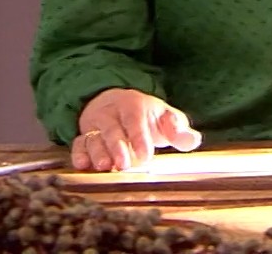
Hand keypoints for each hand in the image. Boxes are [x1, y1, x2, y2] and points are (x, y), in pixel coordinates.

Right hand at [71, 88, 201, 170]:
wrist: (116, 104)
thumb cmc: (146, 116)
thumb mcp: (164, 118)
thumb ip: (179, 130)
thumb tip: (193, 139)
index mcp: (133, 105)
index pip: (135, 119)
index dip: (139, 137)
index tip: (145, 156)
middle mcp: (112, 113)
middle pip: (112, 129)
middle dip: (117, 147)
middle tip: (123, 165)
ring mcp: (96, 125)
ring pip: (93, 137)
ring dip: (97, 153)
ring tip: (103, 167)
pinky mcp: (84, 137)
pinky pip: (78, 144)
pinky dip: (78, 154)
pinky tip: (82, 165)